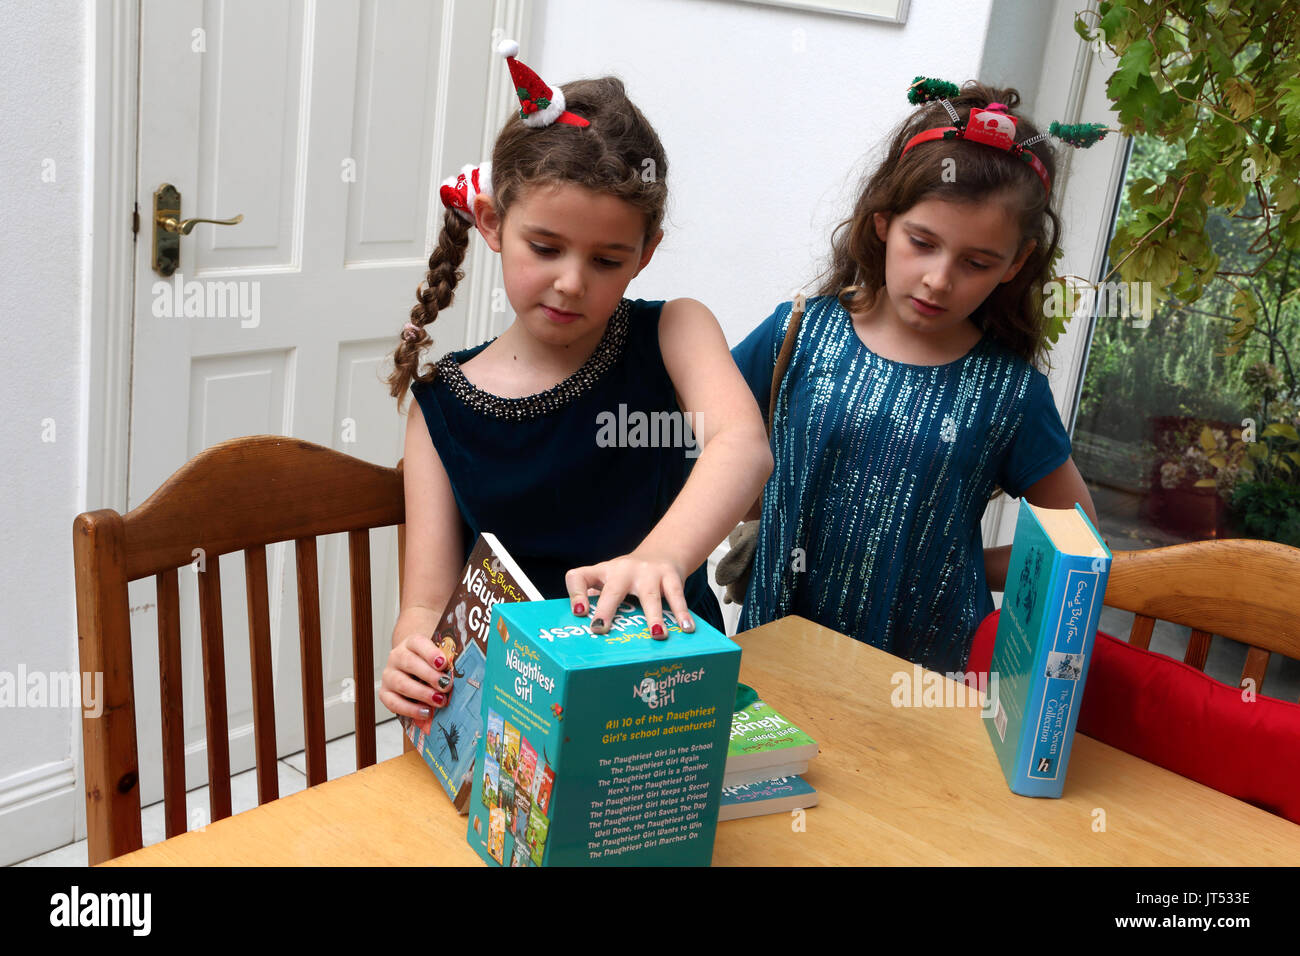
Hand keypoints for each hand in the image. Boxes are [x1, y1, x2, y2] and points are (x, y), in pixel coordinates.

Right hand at [379, 632, 454, 720]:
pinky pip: (395, 703)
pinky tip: (426, 711)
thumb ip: (445, 664)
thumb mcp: (437, 659)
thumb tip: (459, 675)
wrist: (411, 670)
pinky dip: (411, 709)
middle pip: (410, 663)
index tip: (443, 663)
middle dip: (430, 676)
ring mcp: (389, 675)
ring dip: (422, 694)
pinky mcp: (385, 693)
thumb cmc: (428, 664)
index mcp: (411, 643)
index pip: (417, 643)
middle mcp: (397, 657)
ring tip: (439, 700)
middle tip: (445, 685)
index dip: (430, 653)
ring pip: (402, 684)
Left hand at [565, 550, 694, 638]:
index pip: (579, 577)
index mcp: (602, 572)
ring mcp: (648, 572)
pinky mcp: (670, 575)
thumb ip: (594, 600)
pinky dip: (682, 613)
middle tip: (600, 629)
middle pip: (613, 589)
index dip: (576, 594)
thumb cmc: (627, 577)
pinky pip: (676, 596)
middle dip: (606, 609)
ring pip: (649, 595)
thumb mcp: (607, 581)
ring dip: (654, 616)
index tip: (579, 614)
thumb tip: (584, 633)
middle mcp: (622, 570)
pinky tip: (686, 628)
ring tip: (658, 635)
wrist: (661, 552)